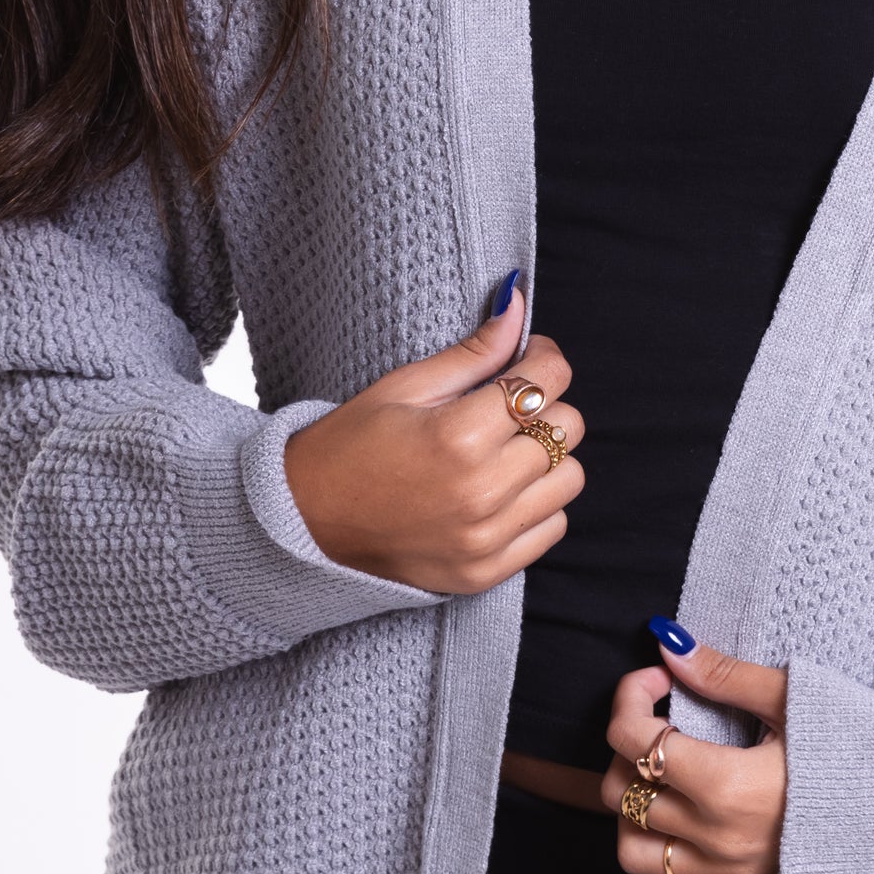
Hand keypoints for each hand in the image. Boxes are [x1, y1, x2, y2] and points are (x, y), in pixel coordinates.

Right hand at [283, 280, 584, 595]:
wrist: (303, 521)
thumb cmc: (349, 445)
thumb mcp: (404, 386)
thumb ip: (473, 351)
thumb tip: (517, 303)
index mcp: (458, 436)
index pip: (549, 380)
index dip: (544, 358)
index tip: (527, 357)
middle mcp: (481, 491)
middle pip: (568, 427)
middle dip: (545, 406)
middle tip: (507, 407)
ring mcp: (486, 537)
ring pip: (570, 479)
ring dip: (546, 457)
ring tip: (504, 450)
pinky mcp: (486, 571)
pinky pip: (552, 526)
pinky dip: (537, 505)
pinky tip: (500, 491)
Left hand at [601, 630, 788, 873]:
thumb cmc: (857, 750)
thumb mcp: (794, 700)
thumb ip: (726, 674)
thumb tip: (670, 646)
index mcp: (727, 784)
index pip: (634, 740)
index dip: (629, 699)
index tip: (655, 681)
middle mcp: (717, 836)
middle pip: (624, 792)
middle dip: (628, 747)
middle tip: (662, 723)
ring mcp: (726, 873)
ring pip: (631, 852)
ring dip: (629, 812)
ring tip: (658, 780)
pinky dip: (652, 869)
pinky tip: (670, 833)